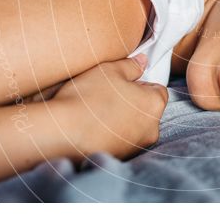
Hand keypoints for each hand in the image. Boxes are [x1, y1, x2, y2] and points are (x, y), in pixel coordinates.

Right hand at [51, 55, 167, 158]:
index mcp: (154, 105)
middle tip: (108, 94)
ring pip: (134, 126)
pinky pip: (120, 140)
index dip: (140, 82)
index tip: (122, 81)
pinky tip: (93, 126)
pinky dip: (111, 133)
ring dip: (121, 118)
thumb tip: (143, 61)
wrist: (61, 133)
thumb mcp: (110, 70)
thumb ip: (131, 65)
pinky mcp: (119, 158)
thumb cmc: (88, 97)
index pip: (158, 90)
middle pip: (146, 109)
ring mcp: (136, 147)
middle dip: (131, 101)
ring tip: (97, 110)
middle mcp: (151, 130)